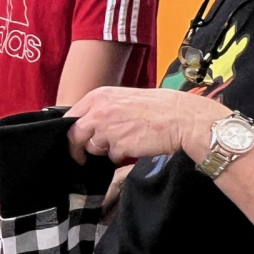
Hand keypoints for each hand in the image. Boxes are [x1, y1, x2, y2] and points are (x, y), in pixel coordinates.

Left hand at [66, 87, 230, 165]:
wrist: (182, 118)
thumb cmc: (158, 107)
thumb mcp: (124, 97)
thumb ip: (102, 108)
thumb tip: (87, 123)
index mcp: (98, 96)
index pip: (70, 117)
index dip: (72, 131)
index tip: (75, 140)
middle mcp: (99, 111)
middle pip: (75, 135)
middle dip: (80, 147)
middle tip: (87, 154)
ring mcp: (108, 129)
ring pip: (93, 148)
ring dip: (105, 150)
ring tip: (125, 142)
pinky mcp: (119, 146)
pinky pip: (112, 157)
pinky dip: (121, 156)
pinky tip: (135, 146)